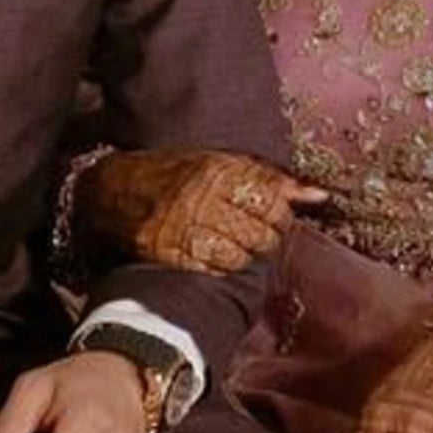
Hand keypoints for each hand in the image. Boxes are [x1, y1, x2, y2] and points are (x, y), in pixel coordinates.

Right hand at [78, 149, 312, 277]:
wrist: (114, 190)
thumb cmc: (174, 174)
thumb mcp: (219, 163)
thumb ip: (268, 179)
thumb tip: (318, 196)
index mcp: (218, 171)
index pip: (272, 201)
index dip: (279, 214)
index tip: (272, 216)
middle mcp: (203, 199)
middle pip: (261, 232)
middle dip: (266, 237)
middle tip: (255, 234)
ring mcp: (185, 229)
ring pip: (240, 256)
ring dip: (244, 255)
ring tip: (234, 244)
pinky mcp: (171, 254)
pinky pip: (213, 269)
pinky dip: (220, 267)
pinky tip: (214, 256)